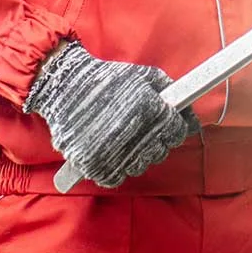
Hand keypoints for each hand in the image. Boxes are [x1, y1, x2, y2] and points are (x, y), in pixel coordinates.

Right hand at [22, 41, 198, 187]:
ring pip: (140, 165)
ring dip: (137, 156)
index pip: (177, 131)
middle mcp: (133, 132)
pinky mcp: (93, 164)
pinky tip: (112, 154)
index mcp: (147, 108)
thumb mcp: (140, 74)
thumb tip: (187, 107)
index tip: (167, 126)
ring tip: (124, 140)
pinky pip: (116, 178)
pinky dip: (115, 169)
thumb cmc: (104, 79)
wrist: (64, 86)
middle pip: (160, 151)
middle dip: (157, 141)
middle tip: (143, 131)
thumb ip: (167, 88)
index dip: (175, 128)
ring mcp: (113, 151)